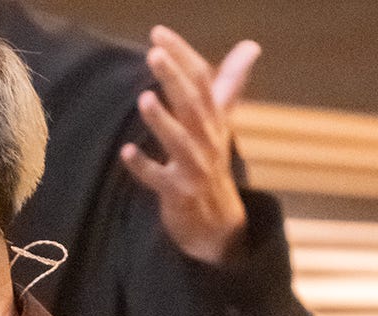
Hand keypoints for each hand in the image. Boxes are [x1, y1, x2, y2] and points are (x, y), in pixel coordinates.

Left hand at [120, 25, 260, 264]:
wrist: (216, 220)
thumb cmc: (211, 162)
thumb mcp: (221, 122)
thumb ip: (229, 83)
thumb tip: (251, 46)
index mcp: (214, 119)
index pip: (201, 80)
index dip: (181, 55)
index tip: (158, 33)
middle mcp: (207, 140)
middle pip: (192, 106)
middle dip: (174, 80)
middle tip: (153, 54)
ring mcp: (194, 169)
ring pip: (179, 142)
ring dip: (162, 121)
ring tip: (144, 98)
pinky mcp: (179, 195)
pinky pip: (159, 180)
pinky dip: (143, 167)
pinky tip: (126, 152)